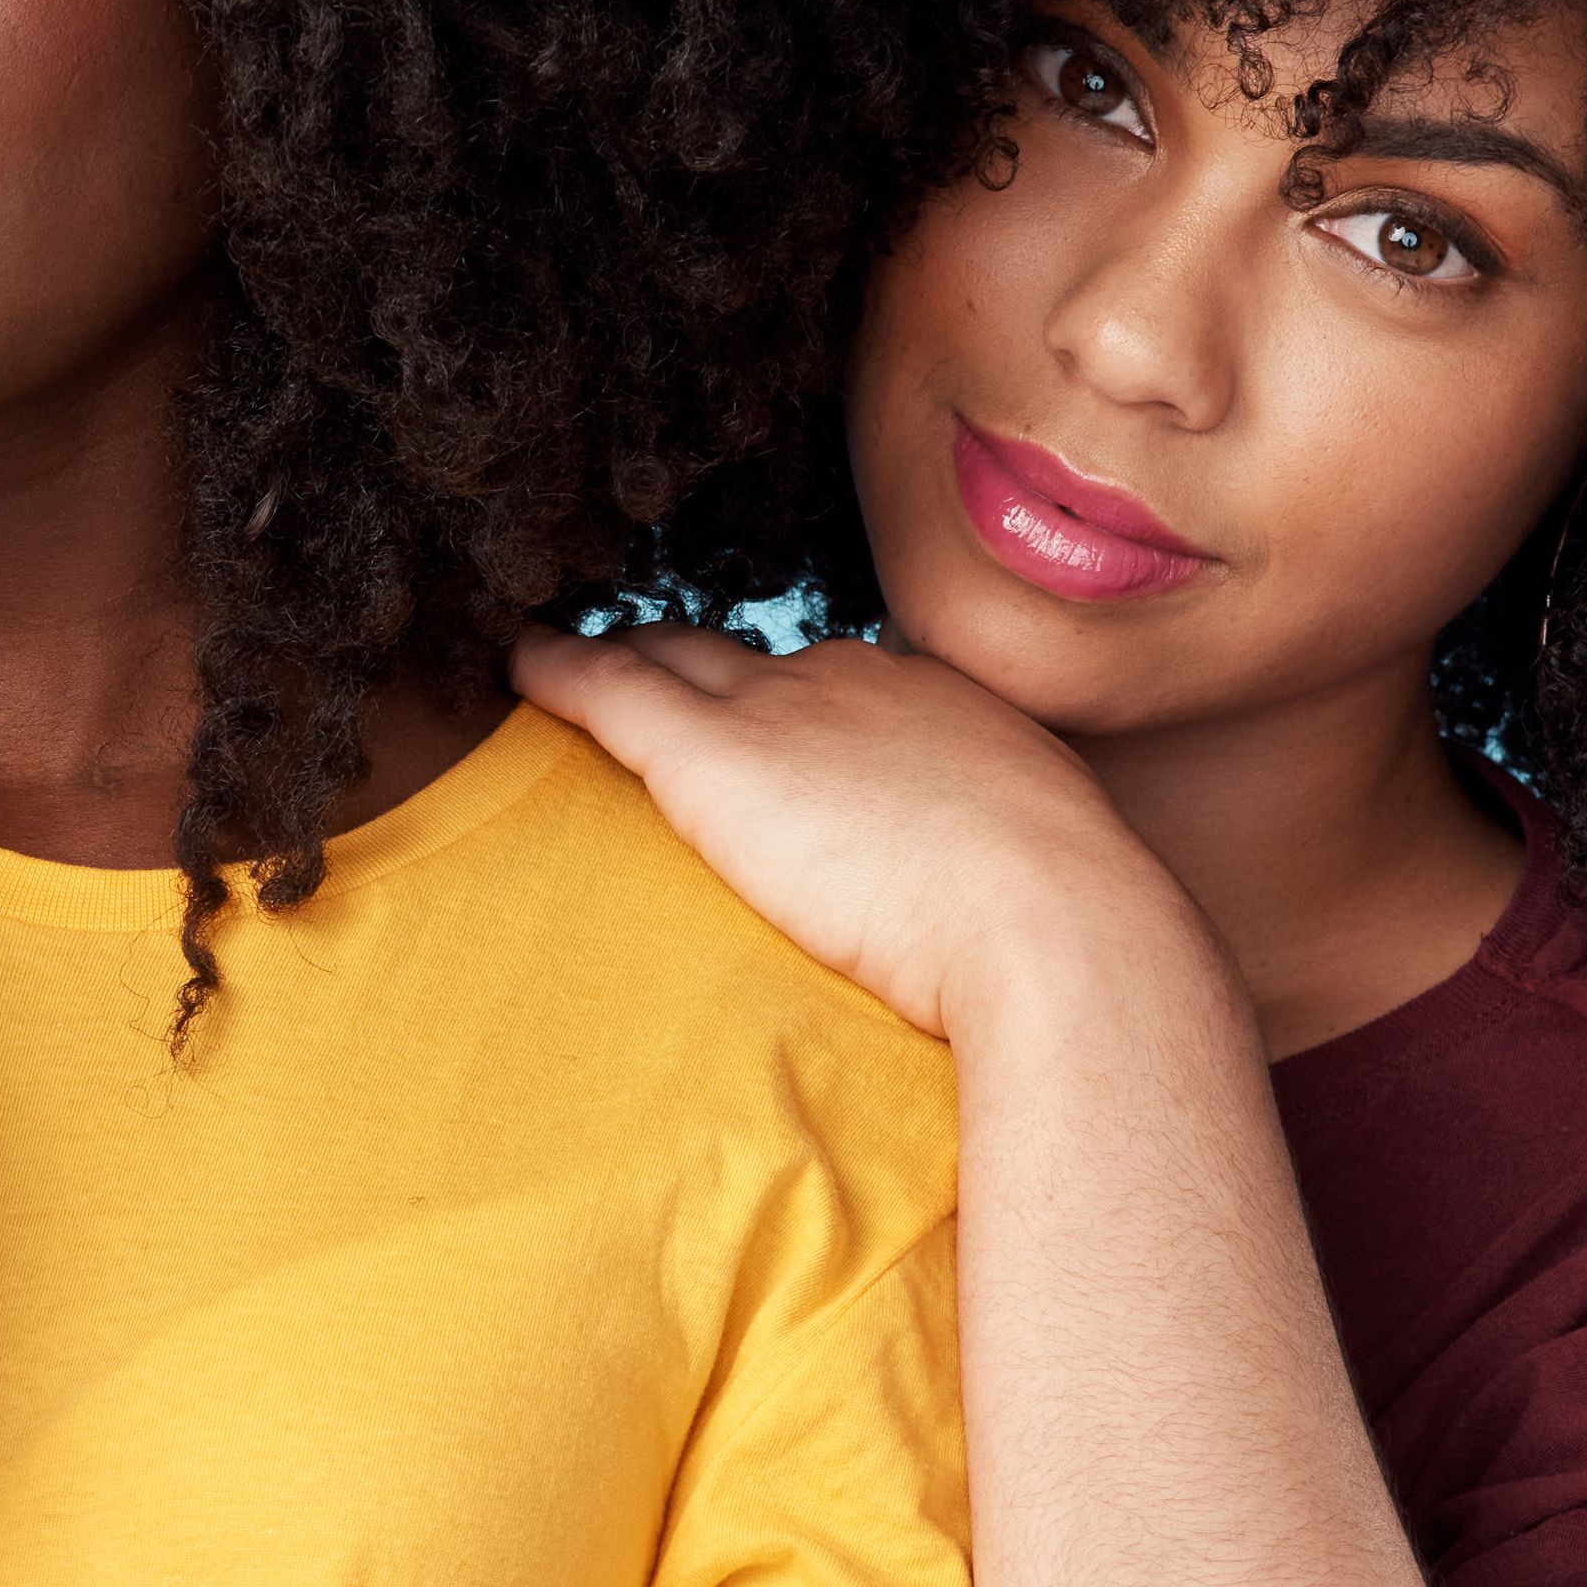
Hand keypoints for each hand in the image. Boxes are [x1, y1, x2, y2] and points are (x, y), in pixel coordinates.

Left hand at [508, 624, 1170, 1036]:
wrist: (1056, 924)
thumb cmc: (1069, 930)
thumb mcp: (1045, 864)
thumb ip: (1005, 861)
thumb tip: (1023, 909)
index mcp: (934, 704)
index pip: (841, 687)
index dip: (795, 701)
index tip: (770, 725)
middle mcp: (855, 680)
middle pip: (750, 656)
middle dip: (699, 660)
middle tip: (649, 668)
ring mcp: (783, 707)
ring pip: (675, 657)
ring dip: (627, 657)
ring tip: (571, 659)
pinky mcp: (715, 753)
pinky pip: (610, 687)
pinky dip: (559, 668)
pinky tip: (518, 661)